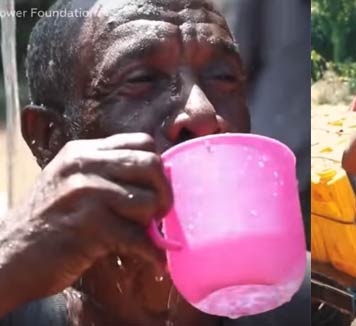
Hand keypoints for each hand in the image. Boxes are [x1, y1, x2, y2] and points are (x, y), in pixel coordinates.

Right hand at [0, 133, 171, 311]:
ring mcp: (86, 193)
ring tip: (138, 234)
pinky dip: (152, 253)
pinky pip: (139, 237)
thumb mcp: (70, 184)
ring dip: (150, 224)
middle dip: (164, 192)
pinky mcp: (90, 225)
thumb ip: (107, 174)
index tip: (155, 190)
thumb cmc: (47, 225)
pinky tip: (156, 261)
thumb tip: (159, 178)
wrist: (7, 259)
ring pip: (148, 201)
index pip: (142, 143)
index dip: (158, 168)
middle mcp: (84, 166)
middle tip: (158, 214)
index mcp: (82, 152)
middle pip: (151, 165)